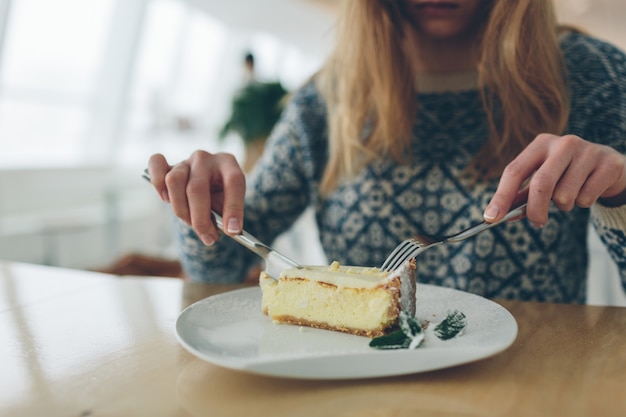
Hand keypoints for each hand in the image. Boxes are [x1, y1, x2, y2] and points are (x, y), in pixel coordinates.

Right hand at [147, 151, 245, 244]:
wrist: (208, 184)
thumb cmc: (221, 195)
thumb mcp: (229, 203)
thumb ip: (225, 214)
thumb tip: (222, 231)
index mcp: (228, 163)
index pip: (233, 181)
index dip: (233, 207)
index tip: (232, 231)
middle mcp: (206, 159)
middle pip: (197, 187)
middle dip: (201, 219)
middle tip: (208, 238)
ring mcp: (186, 161)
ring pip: (174, 181)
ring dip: (181, 209)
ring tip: (190, 223)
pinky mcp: (169, 166)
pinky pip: (156, 164)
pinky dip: (157, 182)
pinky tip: (166, 199)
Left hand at [484, 133, 625, 226]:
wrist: (608, 166)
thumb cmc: (566, 174)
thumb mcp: (543, 178)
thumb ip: (521, 195)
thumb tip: (498, 215)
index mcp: (540, 144)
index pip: (514, 171)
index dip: (501, 196)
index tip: (491, 218)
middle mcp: (563, 143)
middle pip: (540, 184)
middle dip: (535, 210)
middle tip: (537, 223)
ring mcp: (588, 152)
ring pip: (565, 195)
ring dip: (563, 207)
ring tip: (569, 198)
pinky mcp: (608, 164)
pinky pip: (586, 198)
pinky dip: (583, 204)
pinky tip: (587, 191)